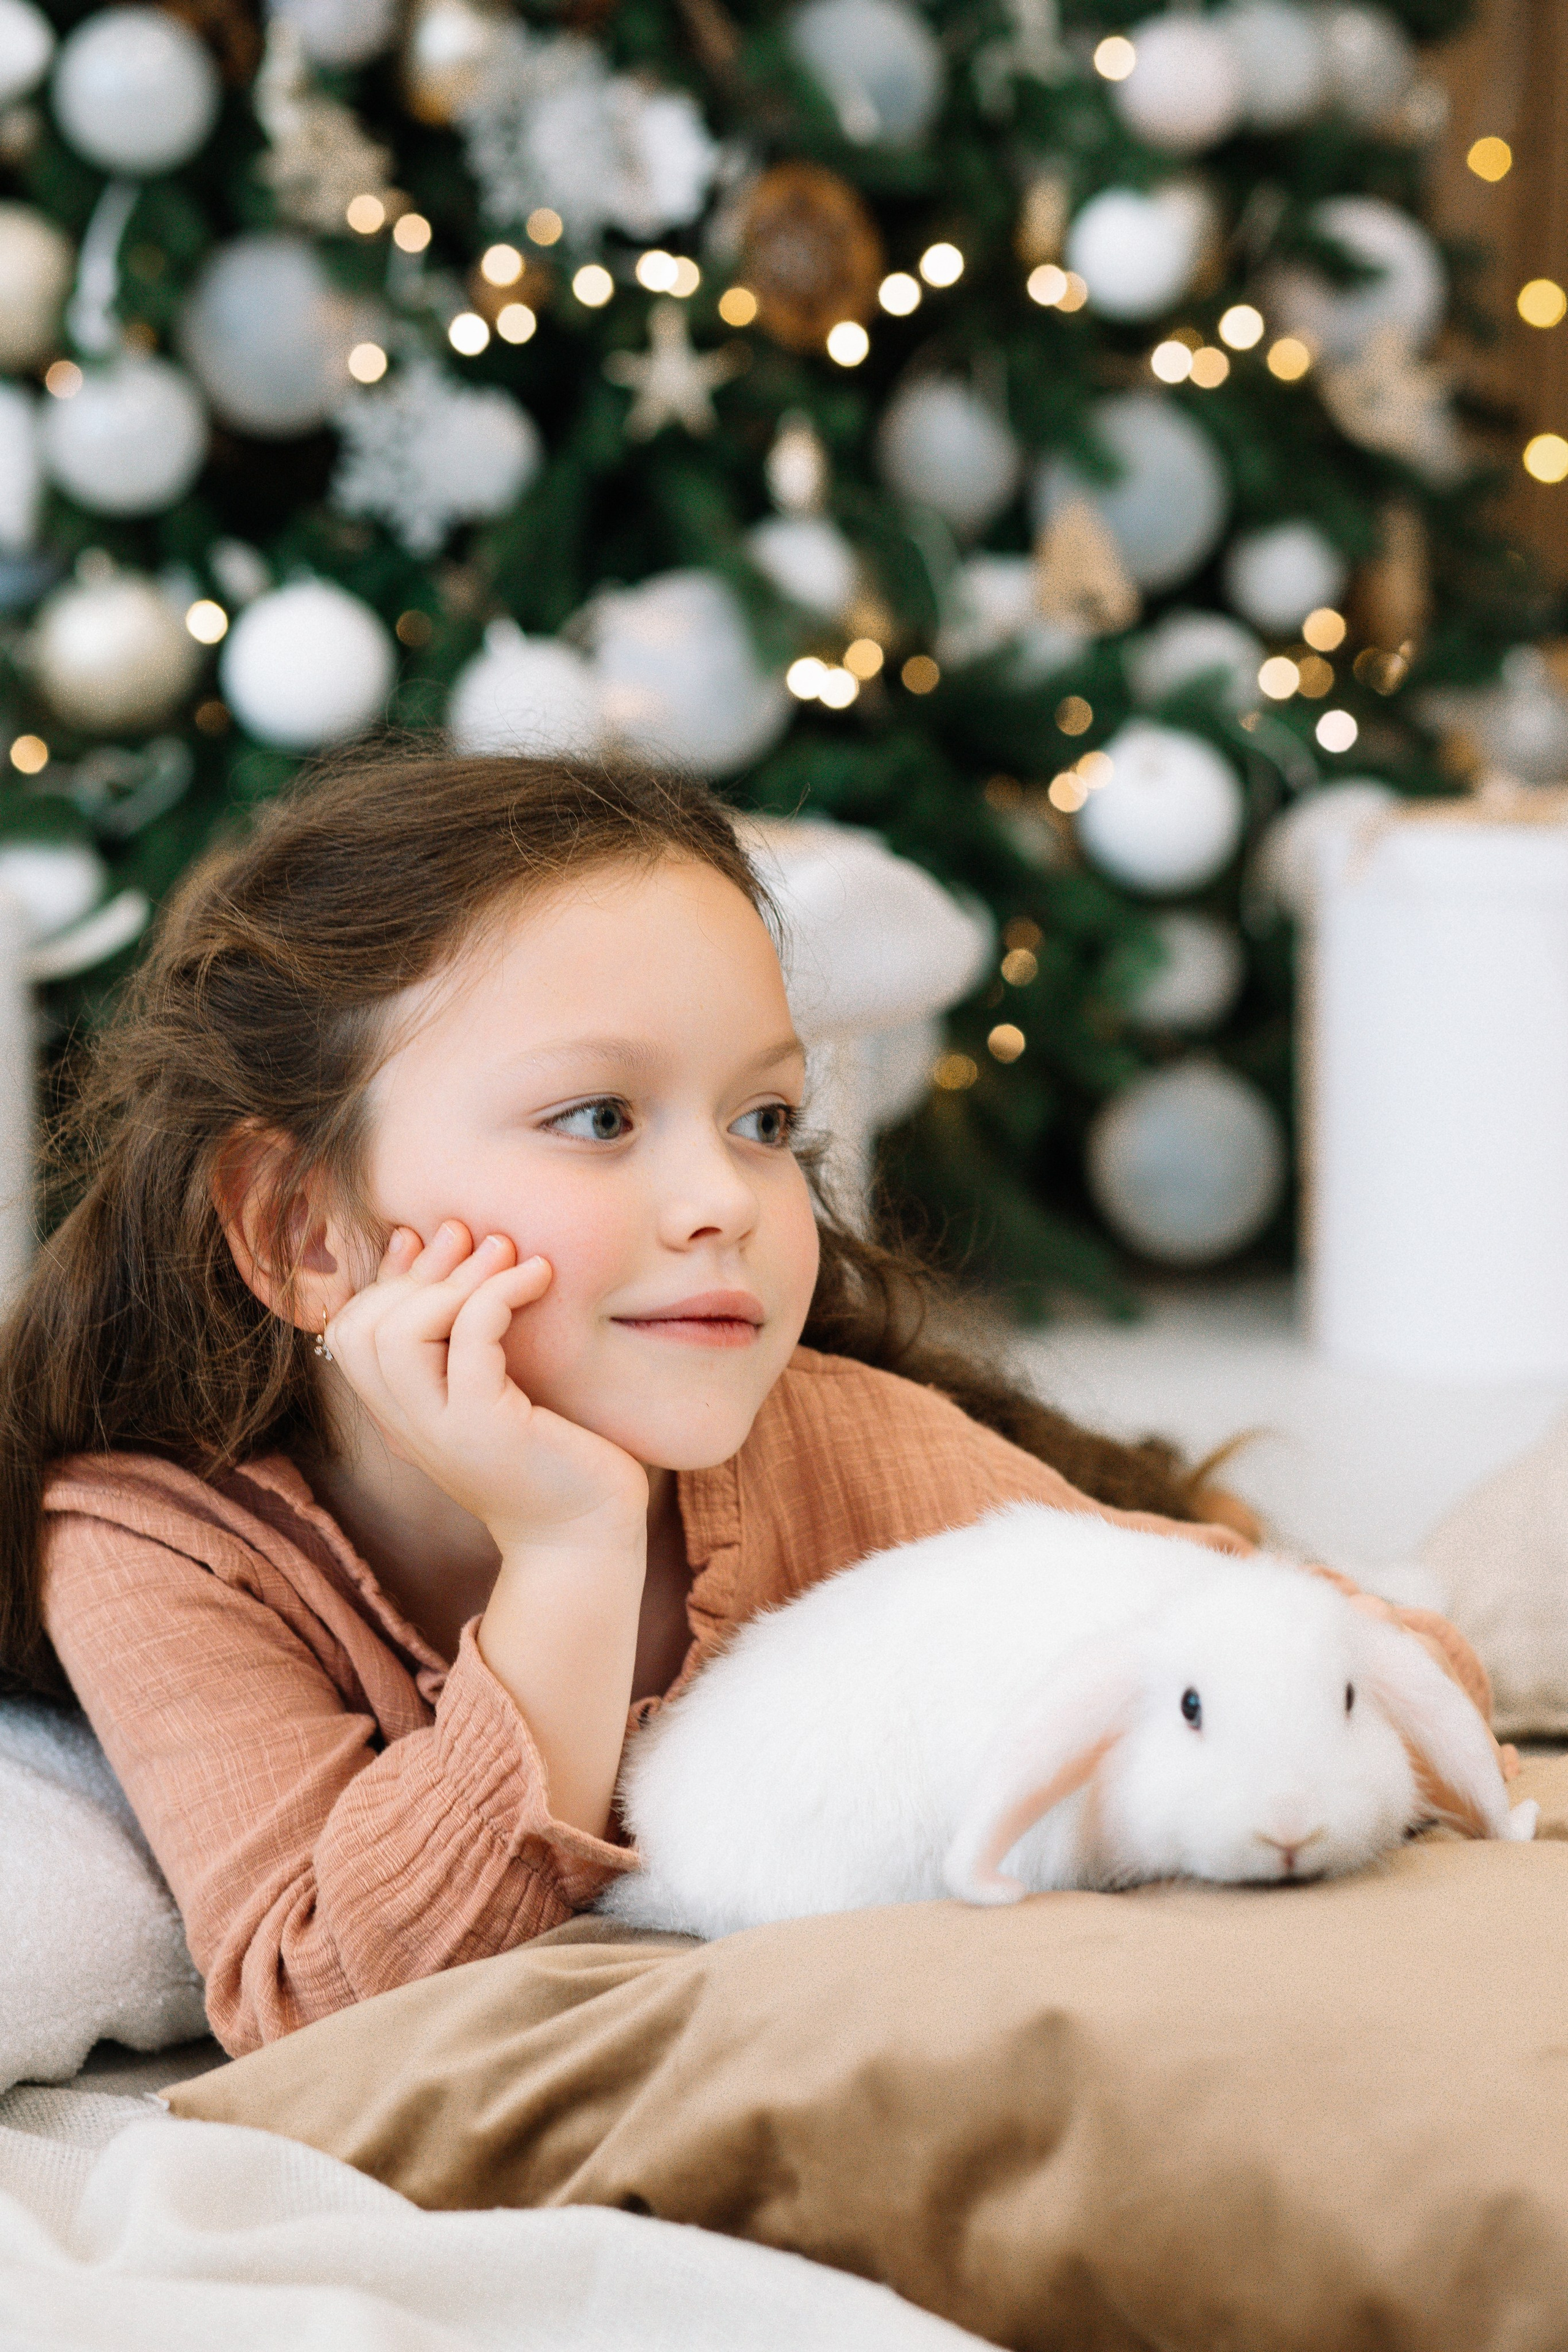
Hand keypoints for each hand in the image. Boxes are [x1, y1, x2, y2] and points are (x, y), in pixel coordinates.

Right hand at [324, 1222, 648, 1555]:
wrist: (588, 1534)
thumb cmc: (554, 1454)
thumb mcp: (494, 1386)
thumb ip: (460, 1334)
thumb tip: (432, 1242)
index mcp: (402, 1414)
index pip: (349, 1332)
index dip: (385, 1277)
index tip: (432, 1241)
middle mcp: (409, 1424)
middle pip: (358, 1329)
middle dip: (417, 1271)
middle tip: (479, 1240)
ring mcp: (442, 1429)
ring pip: (395, 1335)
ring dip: (453, 1279)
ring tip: (511, 1255)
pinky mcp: (487, 1428)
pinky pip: (471, 1339)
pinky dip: (498, 1292)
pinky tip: (539, 1276)